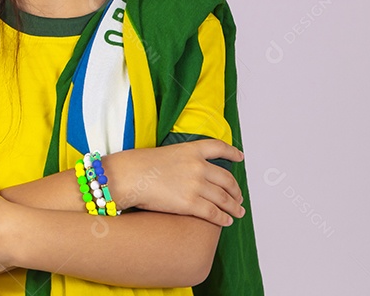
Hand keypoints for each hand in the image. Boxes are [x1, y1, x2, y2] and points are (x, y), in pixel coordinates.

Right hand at [105, 140, 245, 225]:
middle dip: (236, 191)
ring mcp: (196, 185)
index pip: (218, 148)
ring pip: (224, 198)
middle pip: (227, 179)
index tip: (240, 157)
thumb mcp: (166, 153)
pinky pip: (214, 213)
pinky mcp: (190, 203)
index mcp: (191, 150)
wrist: (129, 176)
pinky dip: (223, 218)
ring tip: (238, 212)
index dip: (232, 153)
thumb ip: (183, 160)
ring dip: (234, 207)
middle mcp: (198, 166)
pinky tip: (227, 220)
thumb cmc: (140, 165)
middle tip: (239, 197)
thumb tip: (193, 173)